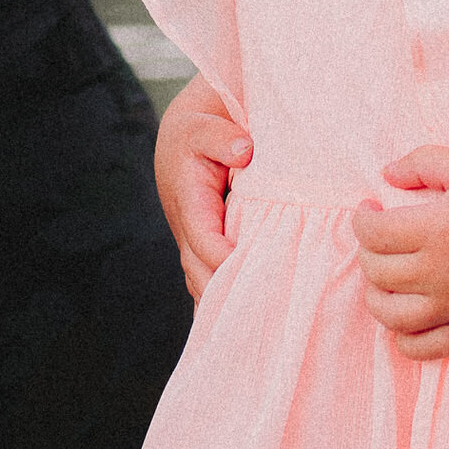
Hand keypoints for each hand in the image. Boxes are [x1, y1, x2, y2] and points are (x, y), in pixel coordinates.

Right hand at [154, 78, 251, 300]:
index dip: (226, 258)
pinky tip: (247, 320)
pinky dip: (224, 298)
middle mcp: (187, 227)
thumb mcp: (206, 123)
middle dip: (224, 295)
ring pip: (202, 281)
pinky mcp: (207, 244)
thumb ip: (221, 137)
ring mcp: (195, 239)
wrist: (190, 131)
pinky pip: (212, 276)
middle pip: (199, 272)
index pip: (204, 240)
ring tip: (256, 325)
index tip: (254, 271)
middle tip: (261, 313)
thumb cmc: (202, 126)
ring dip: (222, 304)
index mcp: (188, 200)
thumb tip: (243, 150)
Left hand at [352, 147, 448, 360]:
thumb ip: (421, 162)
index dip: (360, 219)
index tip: (369, 209)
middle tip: (380, 236)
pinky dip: (403, 336)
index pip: (372, 235)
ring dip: (376, 294)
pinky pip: (421, 348)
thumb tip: (385, 174)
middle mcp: (441, 273)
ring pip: (389, 316)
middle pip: (376, 272)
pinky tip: (409, 311)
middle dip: (367, 252)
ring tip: (387, 275)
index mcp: (438, 229)